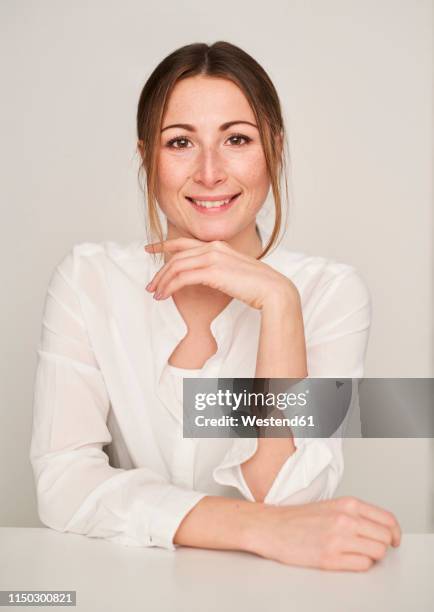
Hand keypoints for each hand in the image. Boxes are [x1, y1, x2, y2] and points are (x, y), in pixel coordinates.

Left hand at [144, 237, 298, 310]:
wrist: (273, 290)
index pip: (184, 242)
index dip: (164, 245)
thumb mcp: (234, 272)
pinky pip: (182, 278)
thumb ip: (219, 270)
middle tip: (151, 286)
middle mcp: (213, 248)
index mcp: (218, 246)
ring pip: (176, 267)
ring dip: (162, 282)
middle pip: (176, 256)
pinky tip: (164, 297)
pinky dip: (169, 287)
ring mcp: (213, 258)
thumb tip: (207, 278)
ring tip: (155, 294)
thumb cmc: (258, 286)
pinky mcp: (212, 272)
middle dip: (160, 272)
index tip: (150, 249)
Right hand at [247, 496, 401, 571]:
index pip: (387, 520)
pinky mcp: (330, 558)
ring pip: (377, 553)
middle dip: (382, 545)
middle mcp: (346, 519)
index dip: (394, 533)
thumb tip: (381, 529)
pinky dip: (359, 564)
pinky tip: (347, 559)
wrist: (273, 527)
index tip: (393, 539)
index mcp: (348, 504)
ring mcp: (339, 539)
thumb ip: (356, 514)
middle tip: (371, 547)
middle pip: (385, 538)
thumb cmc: (300, 518)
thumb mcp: (332, 506)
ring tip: (356, 552)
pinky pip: (362, 565)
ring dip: (371, 556)